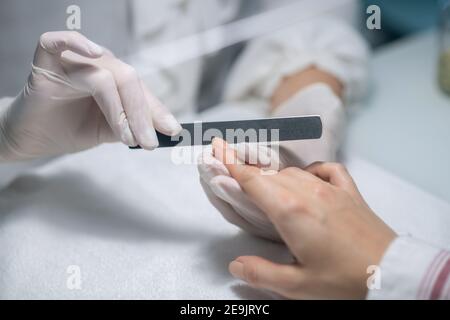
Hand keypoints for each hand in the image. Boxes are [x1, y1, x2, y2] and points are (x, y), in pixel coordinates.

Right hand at [0, 31, 180, 160]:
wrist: (33, 138)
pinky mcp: (46, 61)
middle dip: (141, 114)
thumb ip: (133, 126)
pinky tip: (94, 54)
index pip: (140, 90)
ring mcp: (72, 60)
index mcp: (114, 78)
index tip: (172, 132)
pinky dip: (76, 42)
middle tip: (148, 142)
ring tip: (125, 137)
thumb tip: (167, 131)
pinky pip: (59, 42)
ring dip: (119, 109)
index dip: (157, 110)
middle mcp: (96, 65)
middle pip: (128, 80)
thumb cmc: (71, 129)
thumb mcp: (109, 130)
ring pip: (104, 75)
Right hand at [212, 138, 396, 298]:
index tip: (217, 148)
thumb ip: (261, 272)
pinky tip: (308, 179)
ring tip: (266, 184)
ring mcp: (330, 190)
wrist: (391, 273)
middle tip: (232, 167)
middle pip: (269, 174)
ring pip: (293, 172)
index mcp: (290, 212)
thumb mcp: (298, 284)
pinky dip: (312, 171)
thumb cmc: (346, 280)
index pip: (252, 180)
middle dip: (247, 168)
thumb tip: (236, 266)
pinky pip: (327, 170)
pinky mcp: (349, 193)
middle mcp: (307, 193)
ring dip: (275, 175)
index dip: (231, 163)